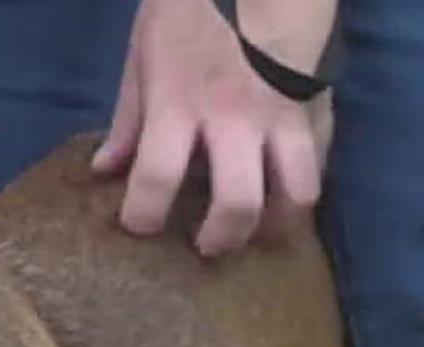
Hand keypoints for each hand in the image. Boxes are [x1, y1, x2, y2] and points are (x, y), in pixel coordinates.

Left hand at [91, 0, 329, 256]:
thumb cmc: (192, 9)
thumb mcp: (144, 57)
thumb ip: (129, 121)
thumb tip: (104, 172)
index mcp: (178, 104)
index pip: (156, 179)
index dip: (142, 216)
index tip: (140, 226)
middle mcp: (234, 119)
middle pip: (237, 203)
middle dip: (221, 238)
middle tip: (206, 245)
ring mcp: (282, 115)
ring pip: (297, 192)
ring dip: (276, 222)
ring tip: (257, 228)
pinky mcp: (317, 106)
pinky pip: (320, 162)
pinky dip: (302, 187)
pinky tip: (283, 193)